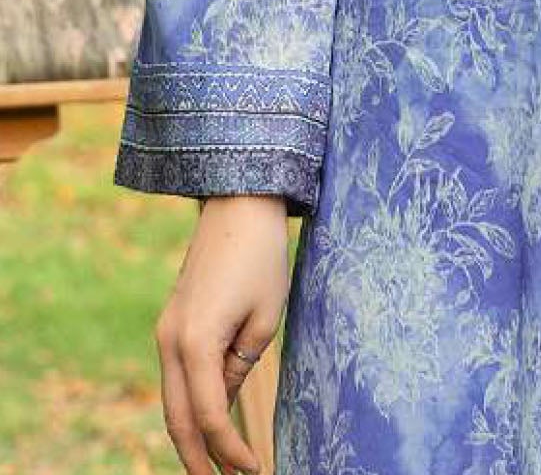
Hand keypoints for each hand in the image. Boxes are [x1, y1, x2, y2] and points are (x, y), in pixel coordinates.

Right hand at [154, 194, 290, 474]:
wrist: (236, 203)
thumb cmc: (260, 256)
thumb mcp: (264, 316)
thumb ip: (242, 365)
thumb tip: (223, 399)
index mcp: (196, 343)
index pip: (209, 416)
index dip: (229, 449)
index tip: (254, 470)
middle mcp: (170, 341)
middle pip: (178, 418)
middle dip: (198, 458)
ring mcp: (166, 331)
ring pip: (172, 400)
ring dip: (190, 435)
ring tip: (216, 466)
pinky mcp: (171, 323)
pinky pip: (177, 376)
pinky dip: (189, 405)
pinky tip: (208, 422)